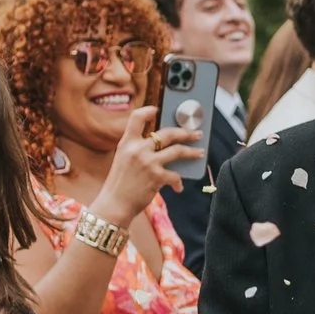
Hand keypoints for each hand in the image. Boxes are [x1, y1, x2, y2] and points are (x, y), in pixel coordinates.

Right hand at [92, 104, 202, 229]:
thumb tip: (163, 147)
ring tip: (199, 153)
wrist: (114, 204)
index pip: (136, 118)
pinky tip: (178, 187)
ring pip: (178, 150)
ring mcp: (148, 162)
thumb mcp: (123, 160)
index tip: (157, 110)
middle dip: (185, 132)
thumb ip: (138, 149)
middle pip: (167, 133)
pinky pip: (175, 175)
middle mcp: (137, 149)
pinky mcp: (156, 177)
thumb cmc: (120, 184)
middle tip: (195, 134)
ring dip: (192, 152)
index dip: (148, 111)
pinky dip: (178, 182)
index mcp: (127, 143)